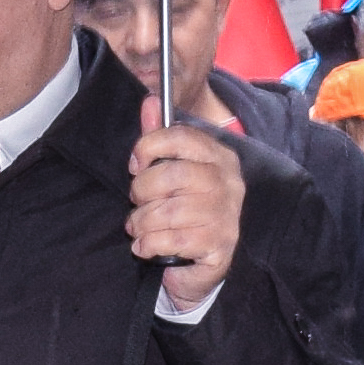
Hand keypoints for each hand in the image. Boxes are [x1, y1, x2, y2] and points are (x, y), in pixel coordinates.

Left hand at [125, 120, 243, 302]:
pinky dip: (150, 245)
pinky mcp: (220, 247)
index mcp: (219, 157)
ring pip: (168, 212)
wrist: (201, 263)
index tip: (134, 165)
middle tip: (137, 204)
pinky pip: (173, 241)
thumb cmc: (184, 210)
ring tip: (138, 229)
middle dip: (141, 192)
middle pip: (170, 175)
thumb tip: (150, 101)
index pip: (180, 137)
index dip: (148, 147)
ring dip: (141, 223)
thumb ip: (159, 138)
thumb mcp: (171, 171)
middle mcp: (229, 183)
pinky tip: (147, 247)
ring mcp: (227, 216)